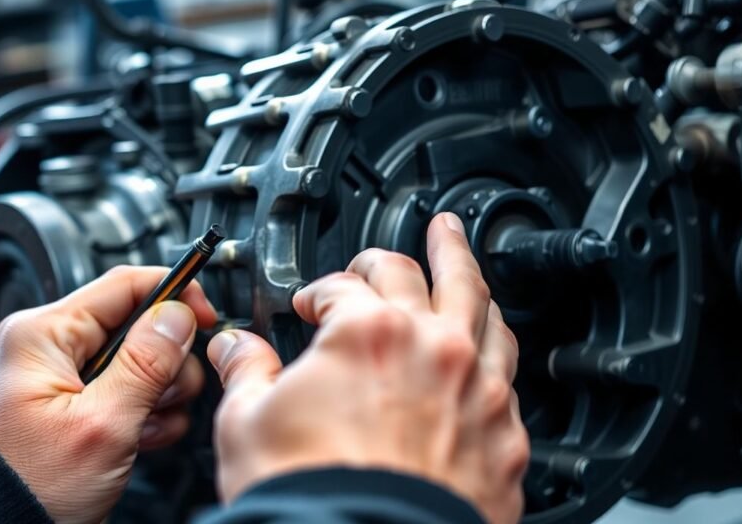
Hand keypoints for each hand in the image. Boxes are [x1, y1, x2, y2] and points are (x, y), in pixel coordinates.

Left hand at [0, 266, 216, 523]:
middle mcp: (53, 346)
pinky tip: (138, 438)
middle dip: (167, 363)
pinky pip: (130, 389)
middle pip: (140, 324)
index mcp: (45, 334)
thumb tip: (179, 314)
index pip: (125, 284)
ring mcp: (66, 375)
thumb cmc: (29, 485)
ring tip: (144, 427)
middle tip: (162, 398)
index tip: (208, 318)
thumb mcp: (102, 423)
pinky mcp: (77, 402)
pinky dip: (145, 413)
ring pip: (142, 360)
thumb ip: (146, 362)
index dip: (175, 295)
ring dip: (159, 395)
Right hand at [206, 212, 528, 523]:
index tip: (306, 307)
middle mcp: (432, 348)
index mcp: (368, 333)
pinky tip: (486, 341)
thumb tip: (233, 350)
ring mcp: (478, 389)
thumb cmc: (314, 500)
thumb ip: (245, 372)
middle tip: (374, 257)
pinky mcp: (506, 435)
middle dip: (383, 260)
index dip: (315, 294)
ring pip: (479, 304)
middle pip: (414, 273)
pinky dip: (491, 343)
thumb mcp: (248, 425)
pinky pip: (508, 369)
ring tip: (455, 243)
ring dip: (462, 266)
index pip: (339, 286)